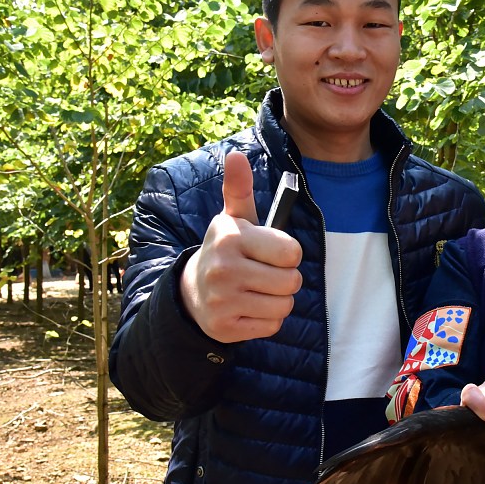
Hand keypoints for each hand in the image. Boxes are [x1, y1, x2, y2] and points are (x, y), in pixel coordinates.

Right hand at [180, 151, 302, 342]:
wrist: (192, 293)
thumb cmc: (227, 251)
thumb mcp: (234, 219)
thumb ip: (240, 189)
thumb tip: (235, 155)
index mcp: (231, 237)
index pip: (292, 252)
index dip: (289, 254)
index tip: (273, 253)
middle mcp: (224, 268)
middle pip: (292, 282)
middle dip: (286, 279)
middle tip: (265, 274)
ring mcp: (222, 300)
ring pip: (284, 306)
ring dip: (278, 301)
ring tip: (258, 291)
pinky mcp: (225, 327)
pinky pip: (272, 327)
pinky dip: (267, 320)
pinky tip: (249, 308)